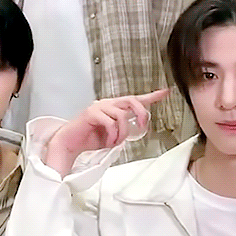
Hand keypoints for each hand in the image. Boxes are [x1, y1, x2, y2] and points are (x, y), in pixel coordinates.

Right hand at [46, 88, 169, 175]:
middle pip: (132, 101)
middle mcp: (108, 104)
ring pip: (122, 115)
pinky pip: (111, 122)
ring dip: (123, 132)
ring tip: (116, 142)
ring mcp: (99, 107)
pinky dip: (113, 135)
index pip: (135, 99)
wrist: (70, 144)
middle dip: (141, 113)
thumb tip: (136, 130)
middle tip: (143, 126)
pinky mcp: (92, 113)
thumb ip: (124, 129)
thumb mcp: (113, 135)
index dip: (152, 96)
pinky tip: (109, 142)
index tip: (165, 92)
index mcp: (114, 107)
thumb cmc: (89, 139)